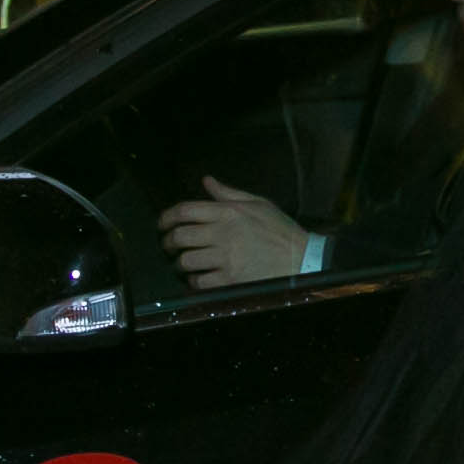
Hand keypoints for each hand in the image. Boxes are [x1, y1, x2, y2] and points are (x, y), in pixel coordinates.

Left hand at [156, 177, 312, 289]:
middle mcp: (223, 233)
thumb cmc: (280, 230)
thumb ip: (228, 193)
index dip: (166, 217)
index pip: (185, 210)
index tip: (162, 224)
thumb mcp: (258, 203)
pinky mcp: (230, 280)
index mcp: (229, 212)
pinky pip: (199, 282)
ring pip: (186, 261)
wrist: (301, 259)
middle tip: (170, 245)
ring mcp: (226, 258)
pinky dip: (194, 281)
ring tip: (184, 263)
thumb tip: (207, 182)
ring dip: (180, 263)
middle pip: (180, 236)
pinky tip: (199, 277)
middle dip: (168, 242)